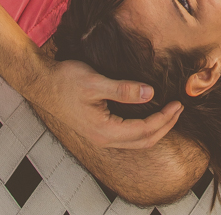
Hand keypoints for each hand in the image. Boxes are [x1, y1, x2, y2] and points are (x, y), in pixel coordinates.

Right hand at [25, 57, 182, 149]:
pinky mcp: (98, 129)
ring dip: (156, 128)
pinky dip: (144, 126)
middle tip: (179, 107)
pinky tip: (149, 112)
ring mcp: (100, 135)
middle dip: (165, 126)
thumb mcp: (95, 82)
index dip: (164, 119)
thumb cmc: (65, 80)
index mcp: (104, 130)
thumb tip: (151, 93)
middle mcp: (104, 138)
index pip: (144, 130)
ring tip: (170, 112)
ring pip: (136, 140)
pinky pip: (127, 134)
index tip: (178, 103)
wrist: (41, 83)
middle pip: (144, 141)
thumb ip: (123, 90)